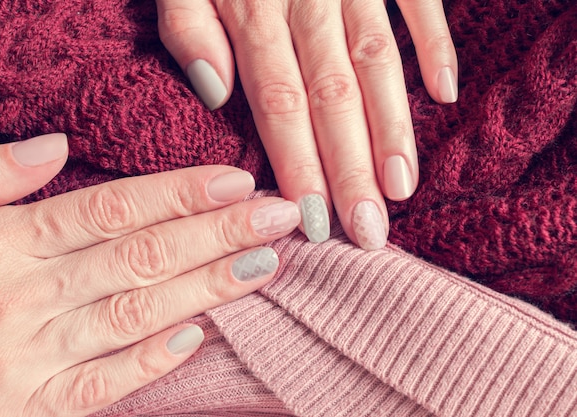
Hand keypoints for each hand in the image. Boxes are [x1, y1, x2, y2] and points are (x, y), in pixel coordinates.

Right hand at [0, 133, 299, 415]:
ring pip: (136, 315)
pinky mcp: (31, 410)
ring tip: (266, 264)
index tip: (237, 182)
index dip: (180, 194)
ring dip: (208, 288)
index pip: (111, 210)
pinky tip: (203, 333)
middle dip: (218, 234)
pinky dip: (154, 359)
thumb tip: (54, 145)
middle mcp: (18, 299)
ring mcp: (26, 360)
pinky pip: (104, 385)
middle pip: (140, 257)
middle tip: (279, 217)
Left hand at [155, 0, 457, 249]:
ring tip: (402, 188)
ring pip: (376, 61)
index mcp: (252, 7)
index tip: (314, 223)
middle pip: (333, 97)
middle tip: (368, 232)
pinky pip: (414, 0)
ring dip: (392, 127)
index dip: (299, 167)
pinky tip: (445, 93)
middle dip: (352, 170)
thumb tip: (215, 94)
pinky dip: (433, 43)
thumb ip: (188, 26)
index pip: (280, 105)